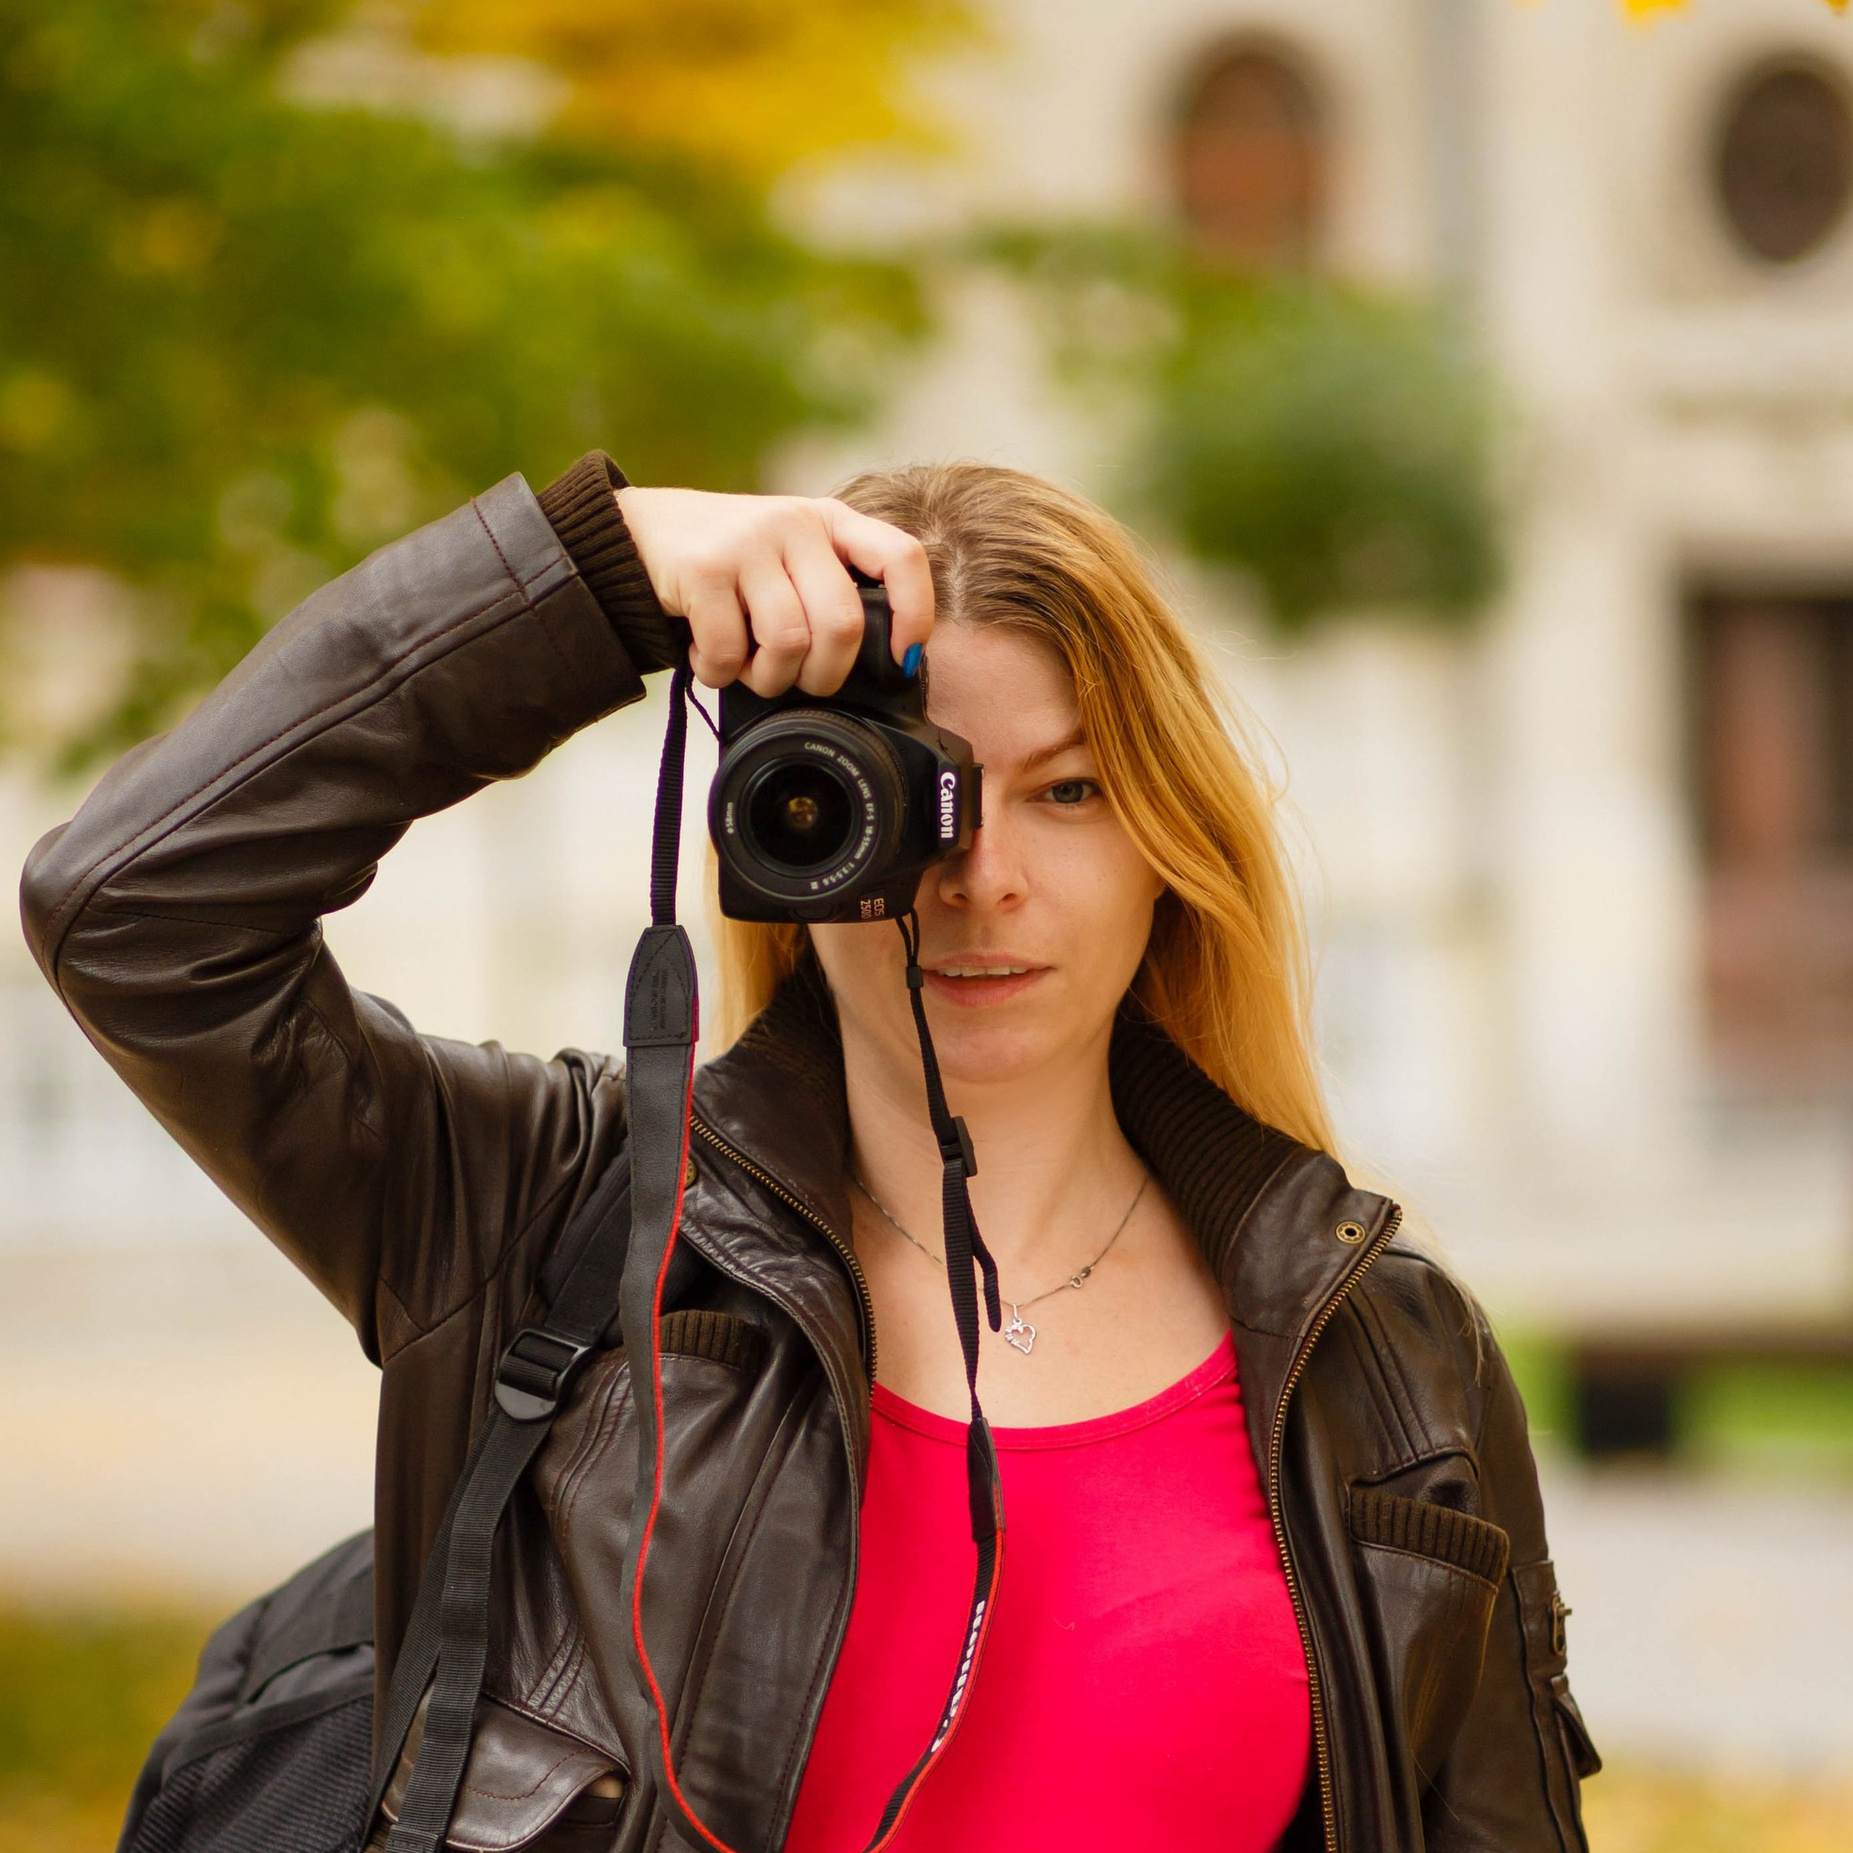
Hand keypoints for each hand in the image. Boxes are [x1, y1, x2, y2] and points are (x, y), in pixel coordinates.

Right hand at [614, 487, 933, 695]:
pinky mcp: (702, 568)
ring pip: (789, 642)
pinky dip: (720, 673)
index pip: (901, 558)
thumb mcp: (788, 559)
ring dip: (768, 679)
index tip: (904, 659)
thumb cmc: (727, 564)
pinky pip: (730, 651)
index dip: (915, 615)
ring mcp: (748, 542)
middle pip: (842, 623)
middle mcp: (795, 524)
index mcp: (829, 521)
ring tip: (748, 669)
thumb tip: (879, 666)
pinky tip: (709, 658)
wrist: (635, 535)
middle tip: (799, 681)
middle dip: (824, 675)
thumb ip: (829, 592)